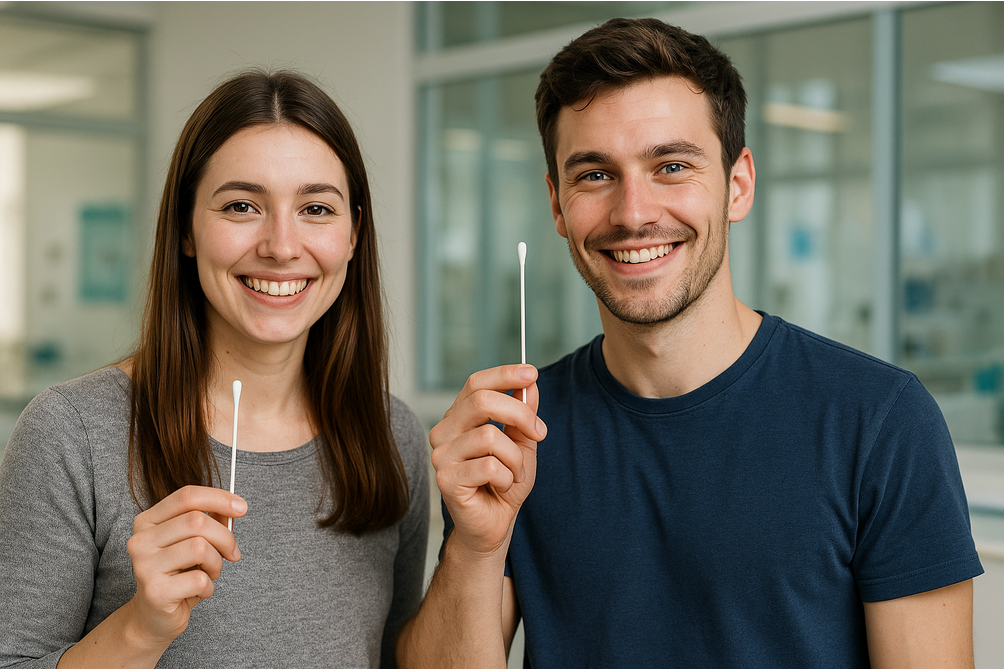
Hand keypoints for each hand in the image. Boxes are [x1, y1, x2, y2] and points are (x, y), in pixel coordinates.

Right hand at [124, 485, 246, 647]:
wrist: (153, 617)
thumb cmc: (177, 575)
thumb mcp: (192, 542)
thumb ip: (210, 521)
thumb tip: (233, 507)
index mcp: (147, 522)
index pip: (186, 497)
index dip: (218, 498)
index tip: (242, 507)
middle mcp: (140, 541)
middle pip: (197, 521)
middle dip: (225, 537)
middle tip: (233, 553)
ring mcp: (144, 566)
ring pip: (200, 548)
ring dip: (216, 563)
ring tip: (210, 573)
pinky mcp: (155, 592)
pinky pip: (200, 579)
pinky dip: (209, 586)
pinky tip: (198, 591)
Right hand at [430, 364, 545, 559]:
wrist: (494, 526)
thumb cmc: (504, 483)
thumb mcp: (522, 443)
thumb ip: (523, 414)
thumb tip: (529, 383)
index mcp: (459, 418)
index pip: (476, 384)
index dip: (504, 374)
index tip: (531, 373)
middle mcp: (444, 432)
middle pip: (482, 401)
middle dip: (520, 414)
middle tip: (540, 433)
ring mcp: (441, 456)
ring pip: (490, 436)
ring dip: (515, 458)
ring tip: (514, 474)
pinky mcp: (446, 479)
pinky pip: (490, 466)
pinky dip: (507, 478)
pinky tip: (501, 487)